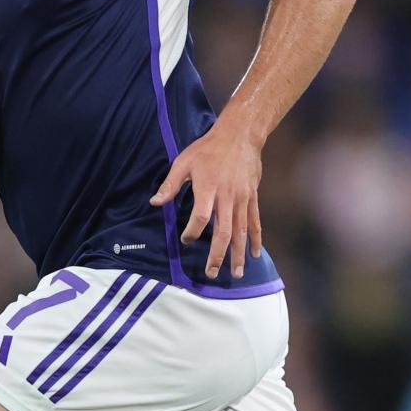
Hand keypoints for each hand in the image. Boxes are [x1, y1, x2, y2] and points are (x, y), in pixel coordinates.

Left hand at [150, 121, 263, 278]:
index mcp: (208, 188)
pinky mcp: (252, 198)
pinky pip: (254, 222)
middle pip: (223, 232)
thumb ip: (170, 184)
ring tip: (235, 274)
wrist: (240, 136)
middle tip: (211, 273)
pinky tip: (254, 255)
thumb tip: (154, 203)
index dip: (192, 232)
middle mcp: (227, 197)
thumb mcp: (183, 162)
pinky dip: (255, 240)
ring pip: (241, 232)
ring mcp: (242, 199)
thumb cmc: (208, 149)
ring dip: (237, 254)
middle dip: (217, 255)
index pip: (201, 218)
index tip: (186, 240)